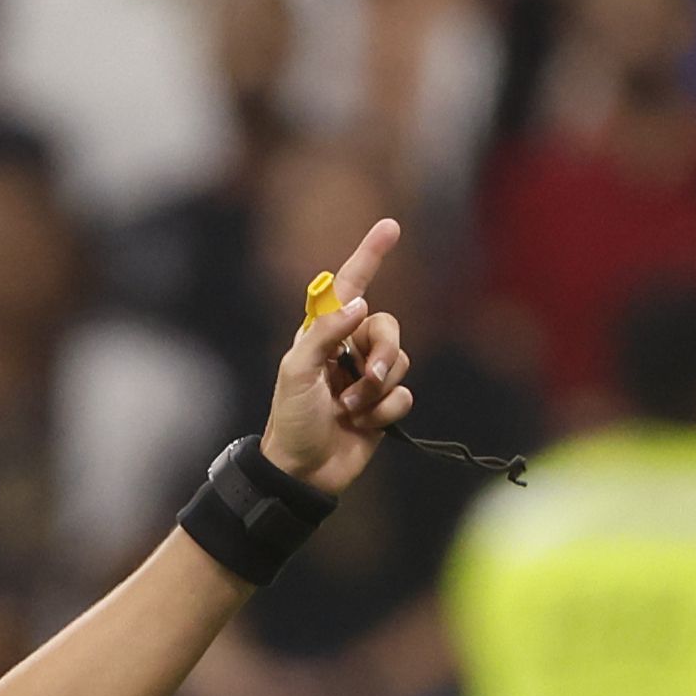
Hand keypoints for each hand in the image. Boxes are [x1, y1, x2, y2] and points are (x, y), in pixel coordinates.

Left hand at [259, 218, 414, 497]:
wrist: (304, 470)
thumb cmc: (292, 418)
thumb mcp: (297, 371)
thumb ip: (327, 334)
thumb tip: (360, 304)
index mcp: (324, 332)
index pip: (351, 285)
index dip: (370, 254)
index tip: (391, 226)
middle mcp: (349, 348)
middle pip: (388, 328)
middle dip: (383, 352)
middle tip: (365, 378)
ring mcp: (368, 377)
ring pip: (399, 363)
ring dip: (377, 390)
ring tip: (350, 410)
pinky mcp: (384, 405)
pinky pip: (404, 396)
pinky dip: (385, 412)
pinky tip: (363, 425)